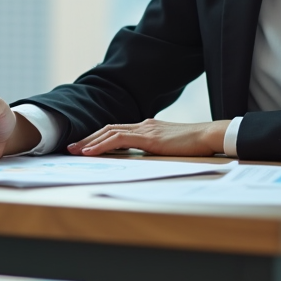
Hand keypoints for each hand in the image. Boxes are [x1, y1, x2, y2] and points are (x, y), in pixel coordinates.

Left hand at [68, 119, 229, 156]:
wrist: (209, 135)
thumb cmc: (194, 144)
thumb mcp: (171, 145)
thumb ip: (156, 147)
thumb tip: (145, 156)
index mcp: (148, 127)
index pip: (117, 129)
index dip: (99, 137)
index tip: (84, 145)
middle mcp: (144, 125)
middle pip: (108, 129)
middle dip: (88, 138)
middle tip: (71, 147)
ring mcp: (145, 130)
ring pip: (110, 132)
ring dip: (90, 142)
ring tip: (74, 151)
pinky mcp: (149, 138)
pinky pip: (119, 139)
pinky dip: (101, 145)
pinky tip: (90, 152)